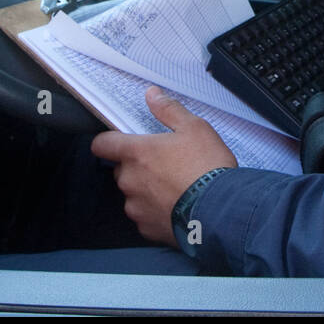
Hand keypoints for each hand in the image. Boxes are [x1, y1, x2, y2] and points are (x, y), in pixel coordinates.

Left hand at [90, 86, 236, 246]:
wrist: (220, 209)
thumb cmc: (207, 168)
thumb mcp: (194, 128)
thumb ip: (168, 110)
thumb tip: (152, 95)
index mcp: (137, 153)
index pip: (102, 144)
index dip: (109, 141)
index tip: (119, 141)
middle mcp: (130, 180)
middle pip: (121, 169)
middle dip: (137, 166)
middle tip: (164, 163)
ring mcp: (136, 206)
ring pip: (133, 194)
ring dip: (146, 189)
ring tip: (174, 186)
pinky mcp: (147, 227)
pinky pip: (145, 215)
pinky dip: (156, 210)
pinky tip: (176, 204)